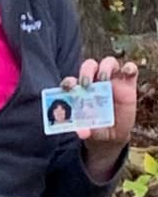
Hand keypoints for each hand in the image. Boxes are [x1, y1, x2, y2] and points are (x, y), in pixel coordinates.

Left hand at [61, 56, 137, 179]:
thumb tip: (82, 133)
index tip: (67, 88)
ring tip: (104, 80)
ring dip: (105, 67)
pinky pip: (130, 69)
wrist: (113, 132)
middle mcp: (95, 81)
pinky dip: (129, 68)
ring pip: (108, 62)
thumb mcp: (90, 130)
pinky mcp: (128, 83)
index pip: (72, 81)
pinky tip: (127, 72)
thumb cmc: (96, 126)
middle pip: (89, 66)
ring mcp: (112, 80)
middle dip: (86, 72)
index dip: (68, 82)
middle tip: (86, 84)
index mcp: (80, 90)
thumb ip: (84, 130)